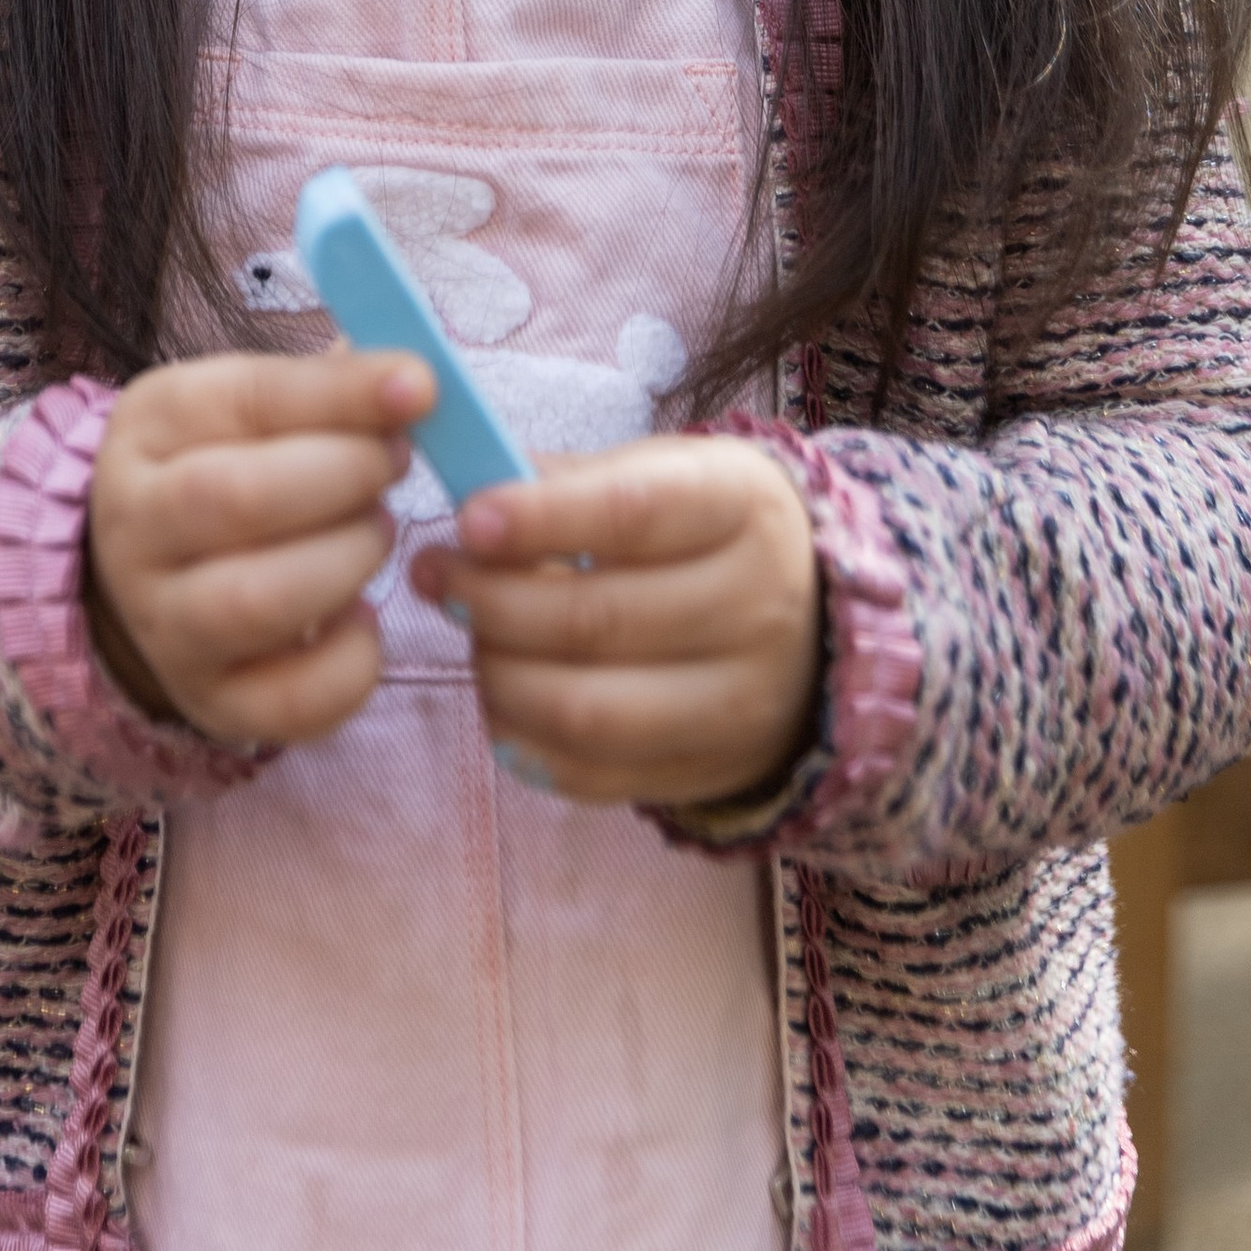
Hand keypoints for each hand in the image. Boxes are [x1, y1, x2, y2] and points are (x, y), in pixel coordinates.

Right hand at [87, 350, 433, 748]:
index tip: (419, 388)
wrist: (151, 572)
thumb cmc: (226, 465)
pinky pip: (287, 702)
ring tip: (376, 534)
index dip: (340, 394)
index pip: (247, 400)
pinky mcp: (206, 700)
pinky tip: (361, 618)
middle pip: (241, 498)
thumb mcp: (251, 407)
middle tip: (393, 465)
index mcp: (149, 427)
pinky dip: (350, 661)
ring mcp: (163, 625)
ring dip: (348, 561)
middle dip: (345, 476)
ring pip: (257, 601)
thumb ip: (324, 390)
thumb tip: (412, 384)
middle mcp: (136, 528)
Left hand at [408, 434, 821, 808]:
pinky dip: (529, 744)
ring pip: (590, 710)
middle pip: (599, 619)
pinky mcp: (707, 773)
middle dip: (494, 601)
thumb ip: (573, 480)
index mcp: (745, 509)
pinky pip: (596, 776)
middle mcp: (757, 610)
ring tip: (470, 638)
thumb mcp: (667, 474)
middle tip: (435, 576)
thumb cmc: (708, 531)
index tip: (467, 518)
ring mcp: (739, 705)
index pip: (633, 514)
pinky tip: (502, 700)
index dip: (541, 519)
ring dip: (502, 675)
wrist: (814, 626)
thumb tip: (469, 479)